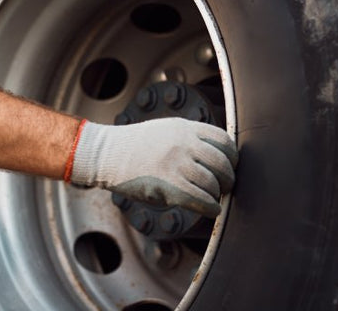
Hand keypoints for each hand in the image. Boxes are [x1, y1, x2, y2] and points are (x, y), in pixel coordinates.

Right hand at [68, 118, 237, 216]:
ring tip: (212, 197)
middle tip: (224, 185)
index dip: (231, 156)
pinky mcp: (168, 186)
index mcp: (184, 128)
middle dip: (228, 178)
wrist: (106, 154)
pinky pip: (201, 199)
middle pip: (222, 163)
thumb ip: (189, 137)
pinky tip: (210, 209)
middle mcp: (183, 144)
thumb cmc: (133, 145)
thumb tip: (214, 155)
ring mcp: (176, 164)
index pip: (223, 140)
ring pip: (213, 183)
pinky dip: (211, 207)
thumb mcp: (165, 129)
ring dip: (216, 194)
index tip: (230, 165)